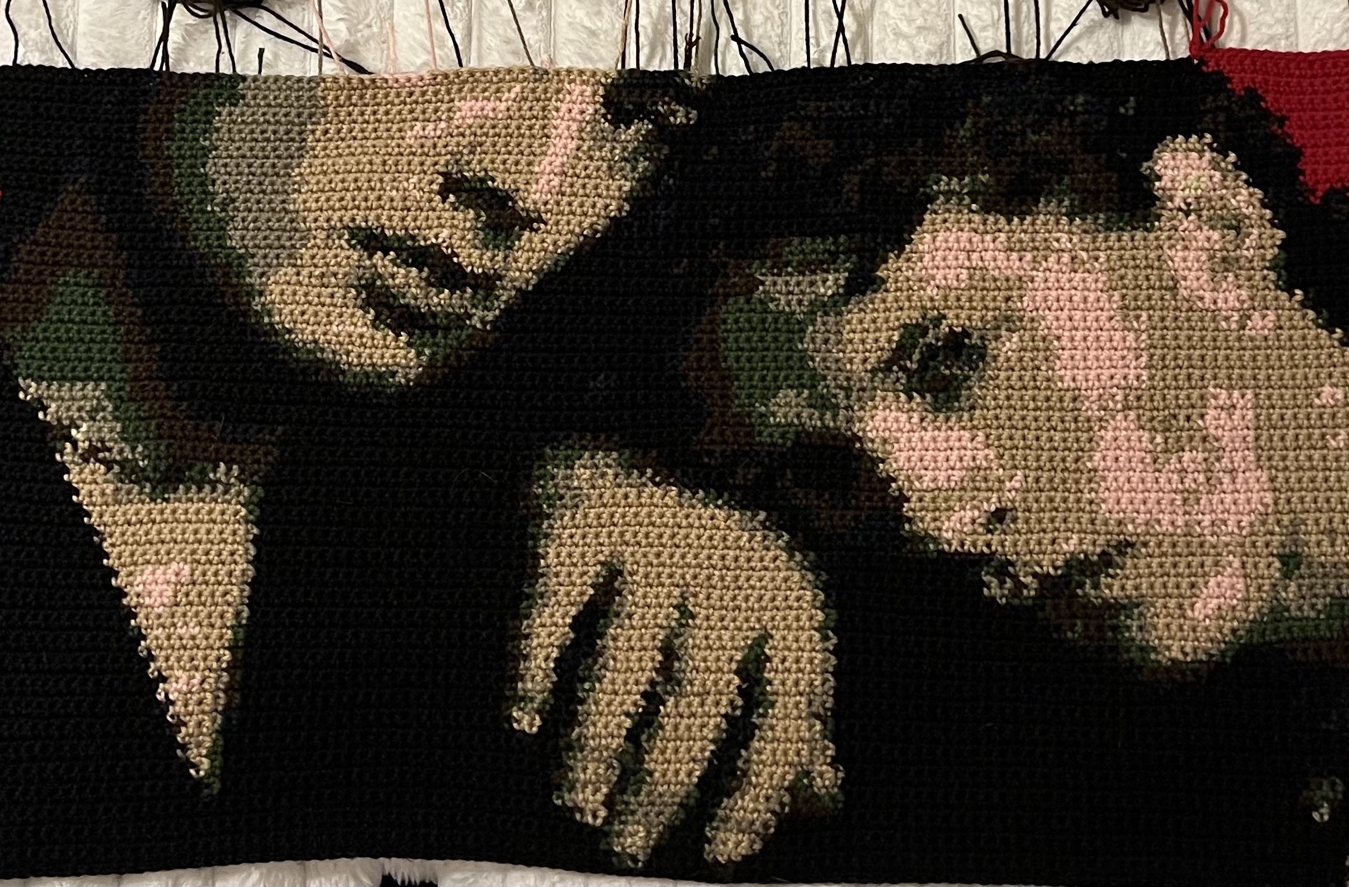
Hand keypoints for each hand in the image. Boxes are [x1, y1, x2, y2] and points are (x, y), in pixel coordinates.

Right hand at [511, 449, 839, 865]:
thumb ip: (797, 714)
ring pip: (622, 665)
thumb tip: (824, 801)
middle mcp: (732, 561)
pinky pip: (552, 610)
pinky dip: (534, 672)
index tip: (720, 852)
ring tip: (578, 802)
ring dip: (593, 749)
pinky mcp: (581, 517)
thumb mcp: (772, 626)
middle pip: (699, 697)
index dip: (759, 789)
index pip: (790, 707)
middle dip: (659, 786)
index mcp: (792, 596)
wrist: (636, 438)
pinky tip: (525, 724)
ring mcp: (653, 533)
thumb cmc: (712, 563)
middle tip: (627, 845)